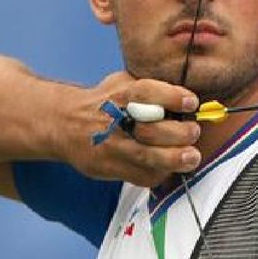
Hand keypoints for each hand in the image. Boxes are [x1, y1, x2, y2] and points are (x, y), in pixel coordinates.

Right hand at [53, 71, 200, 187]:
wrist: (65, 124)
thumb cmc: (103, 102)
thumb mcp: (121, 83)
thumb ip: (150, 88)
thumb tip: (188, 97)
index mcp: (119, 94)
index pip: (146, 93)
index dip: (172, 97)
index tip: (191, 102)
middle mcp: (114, 121)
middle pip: (151, 130)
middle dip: (179, 133)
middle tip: (192, 132)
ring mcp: (111, 147)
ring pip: (148, 158)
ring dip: (175, 159)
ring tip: (191, 156)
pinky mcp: (110, 168)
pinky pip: (142, 176)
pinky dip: (160, 173)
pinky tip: (168, 166)